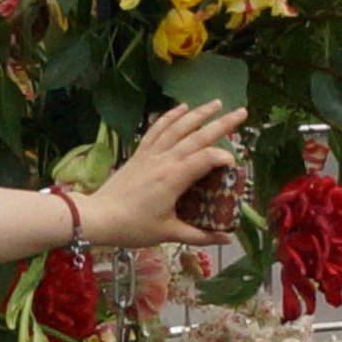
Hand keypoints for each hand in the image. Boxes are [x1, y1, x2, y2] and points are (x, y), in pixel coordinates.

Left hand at [81, 97, 247, 247]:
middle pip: (197, 136)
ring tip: (217, 102)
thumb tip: (226, 239)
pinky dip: (170, 116)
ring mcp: (151, 154)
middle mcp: (165, 160)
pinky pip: (157, 129)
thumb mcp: (169, 233)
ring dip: (199, 113)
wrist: (98, 217)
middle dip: (222, 123)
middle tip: (242, 112)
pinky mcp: (140, 153)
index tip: (235, 165)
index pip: (206, 159)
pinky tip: (182, 107)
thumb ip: (199, 235)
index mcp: (174, 178)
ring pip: (178, 127)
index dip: (224, 157)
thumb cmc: (133, 227)